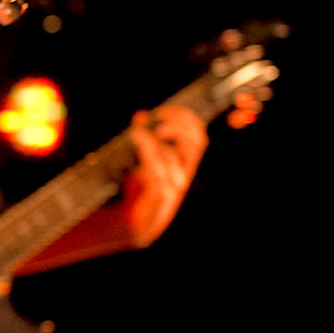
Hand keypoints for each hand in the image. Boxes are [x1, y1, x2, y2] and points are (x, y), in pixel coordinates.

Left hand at [120, 105, 208, 246]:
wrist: (135, 222)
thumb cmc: (142, 190)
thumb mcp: (146, 161)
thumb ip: (147, 140)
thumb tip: (141, 115)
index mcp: (185, 163)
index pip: (198, 136)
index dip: (186, 118)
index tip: (163, 110)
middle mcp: (185, 173)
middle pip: (196, 142)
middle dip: (178, 125)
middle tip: (157, 120)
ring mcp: (176, 185)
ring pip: (173, 154)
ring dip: (154, 140)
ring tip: (137, 134)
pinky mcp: (161, 194)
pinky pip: (159, 170)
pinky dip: (147, 153)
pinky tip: (136, 145)